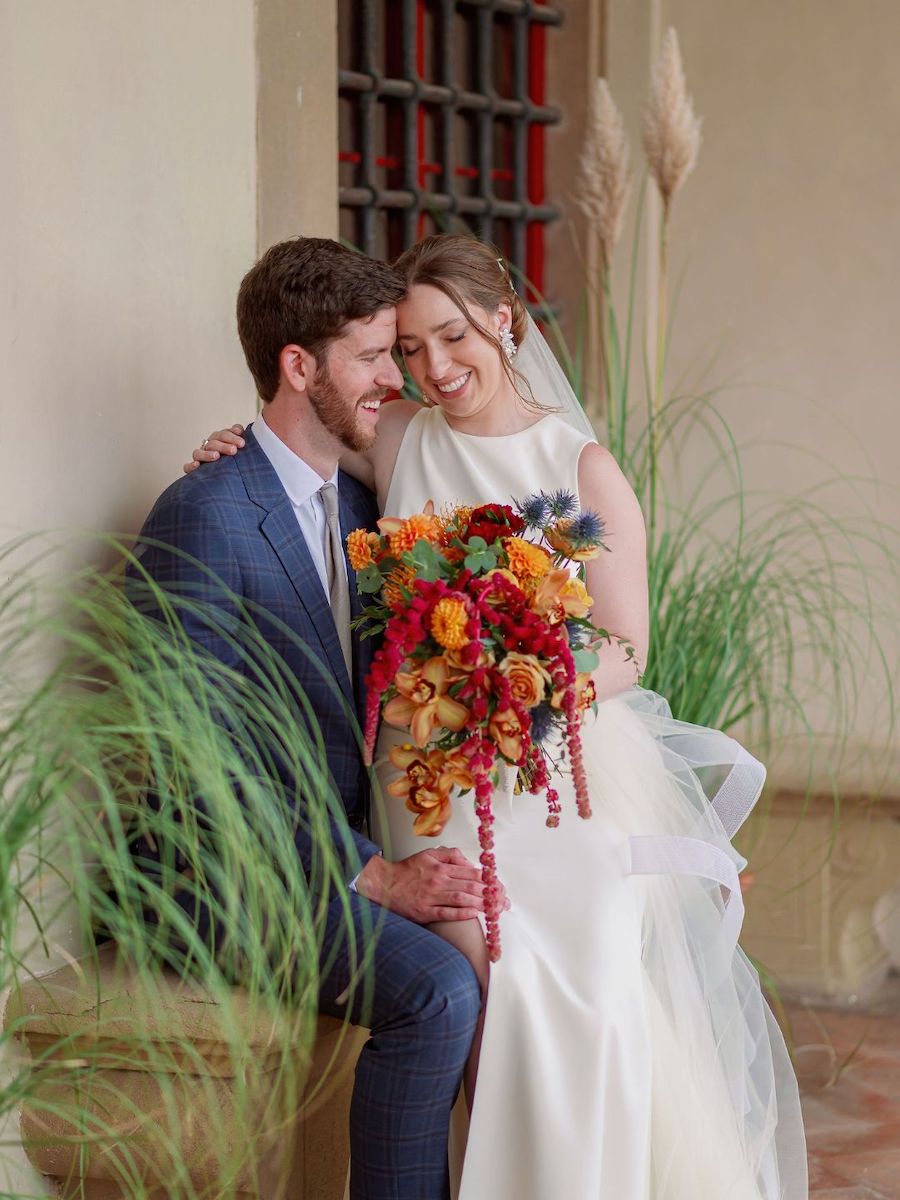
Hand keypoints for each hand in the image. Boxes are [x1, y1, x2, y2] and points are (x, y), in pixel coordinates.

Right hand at [183, 424, 245, 474]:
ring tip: (216, 456)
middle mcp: (209, 447)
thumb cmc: (237, 463)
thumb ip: (241, 441)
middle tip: (234, 450)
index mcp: (221, 440)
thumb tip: (241, 430)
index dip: (232, 435)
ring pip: (199, 452)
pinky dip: (191, 465)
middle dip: (224, 445)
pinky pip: (187, 467)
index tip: (242, 441)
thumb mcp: (241, 450)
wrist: (227, 483)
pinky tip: (197, 465)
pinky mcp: (193, 470)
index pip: (225, 434)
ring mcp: (200, 458)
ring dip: (207, 453)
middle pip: (213, 442)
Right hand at [356, 847, 507, 923]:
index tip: (501, 887)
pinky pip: (447, 913)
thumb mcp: (429, 854)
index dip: (489, 881)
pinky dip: (462, 913)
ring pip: (462, 899)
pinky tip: (475, 914)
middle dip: (491, 894)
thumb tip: (468, 862)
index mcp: (441, 866)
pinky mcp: (425, 911)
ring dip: (482, 904)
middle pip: (471, 886)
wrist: (384, 884)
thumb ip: (450, 855)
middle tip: (504, 902)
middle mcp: (439, 880)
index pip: (472, 873)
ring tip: (496, 910)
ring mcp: (432, 896)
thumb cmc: (408, 871)